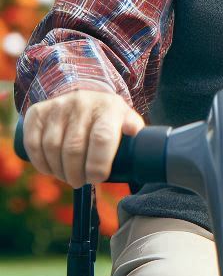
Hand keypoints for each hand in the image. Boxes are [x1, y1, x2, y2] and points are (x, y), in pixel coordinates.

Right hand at [22, 90, 144, 188]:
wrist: (83, 93)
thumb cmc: (107, 115)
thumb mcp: (125, 118)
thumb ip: (133, 127)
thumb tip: (135, 132)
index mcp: (108, 108)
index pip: (102, 138)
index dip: (98, 164)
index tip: (97, 178)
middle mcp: (82, 103)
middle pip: (74, 148)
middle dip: (76, 173)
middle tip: (80, 181)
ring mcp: (58, 106)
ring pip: (52, 148)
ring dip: (58, 170)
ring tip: (67, 176)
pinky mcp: (37, 112)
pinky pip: (33, 144)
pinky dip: (40, 163)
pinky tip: (50, 169)